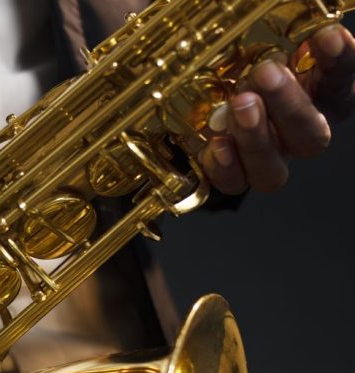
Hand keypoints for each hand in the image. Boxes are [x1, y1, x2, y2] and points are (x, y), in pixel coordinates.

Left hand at [201, 24, 354, 193]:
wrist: (204, 88)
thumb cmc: (245, 58)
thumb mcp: (267, 38)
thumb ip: (290, 28)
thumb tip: (306, 17)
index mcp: (319, 96)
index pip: (341, 83)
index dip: (340, 62)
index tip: (327, 37)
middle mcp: (296, 134)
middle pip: (310, 137)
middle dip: (290, 105)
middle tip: (266, 73)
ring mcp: (264, 158)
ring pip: (272, 170)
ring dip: (257, 139)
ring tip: (240, 104)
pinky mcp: (228, 171)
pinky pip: (232, 183)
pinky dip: (226, 167)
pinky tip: (217, 144)